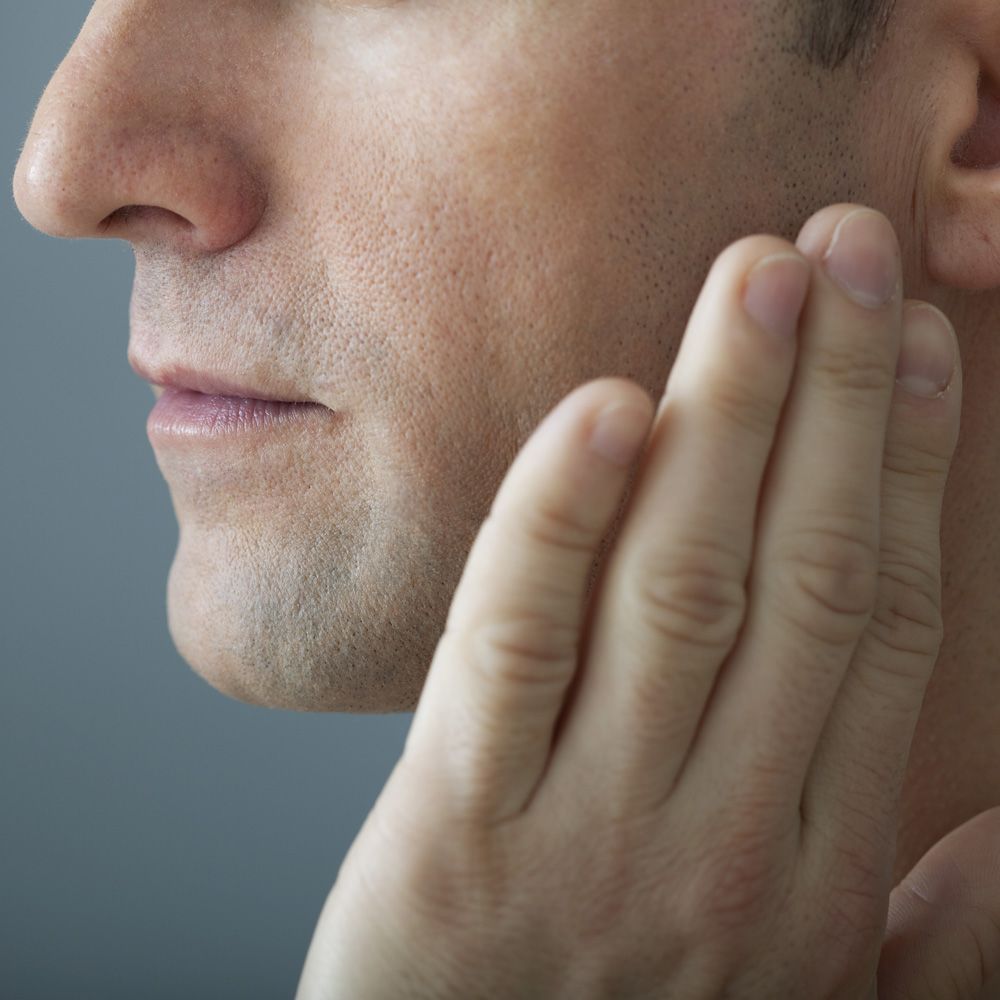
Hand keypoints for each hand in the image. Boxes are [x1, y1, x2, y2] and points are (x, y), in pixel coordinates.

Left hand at [295, 204, 986, 998]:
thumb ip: (919, 933)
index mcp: (815, 861)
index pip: (880, 617)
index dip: (903, 467)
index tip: (906, 345)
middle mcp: (724, 832)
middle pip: (799, 569)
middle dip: (830, 396)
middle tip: (841, 246)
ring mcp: (588, 830)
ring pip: (677, 582)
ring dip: (727, 417)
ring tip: (755, 279)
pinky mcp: (453, 831)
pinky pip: (512, 644)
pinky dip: (557, 520)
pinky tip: (604, 410)